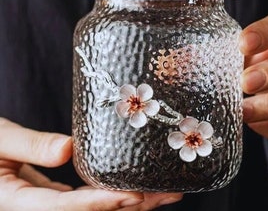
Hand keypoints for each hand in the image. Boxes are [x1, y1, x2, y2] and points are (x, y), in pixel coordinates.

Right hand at [0, 118, 181, 210]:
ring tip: (164, 191)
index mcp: (15, 204)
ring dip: (129, 202)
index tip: (134, 195)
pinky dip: (112, 195)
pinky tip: (134, 187)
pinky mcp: (51, 200)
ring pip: (92, 210)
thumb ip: (29, 145)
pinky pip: (86, 201)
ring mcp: (45, 207)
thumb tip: (69, 150)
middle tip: (168, 193)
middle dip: (131, 206)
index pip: (62, 208)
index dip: (100, 203)